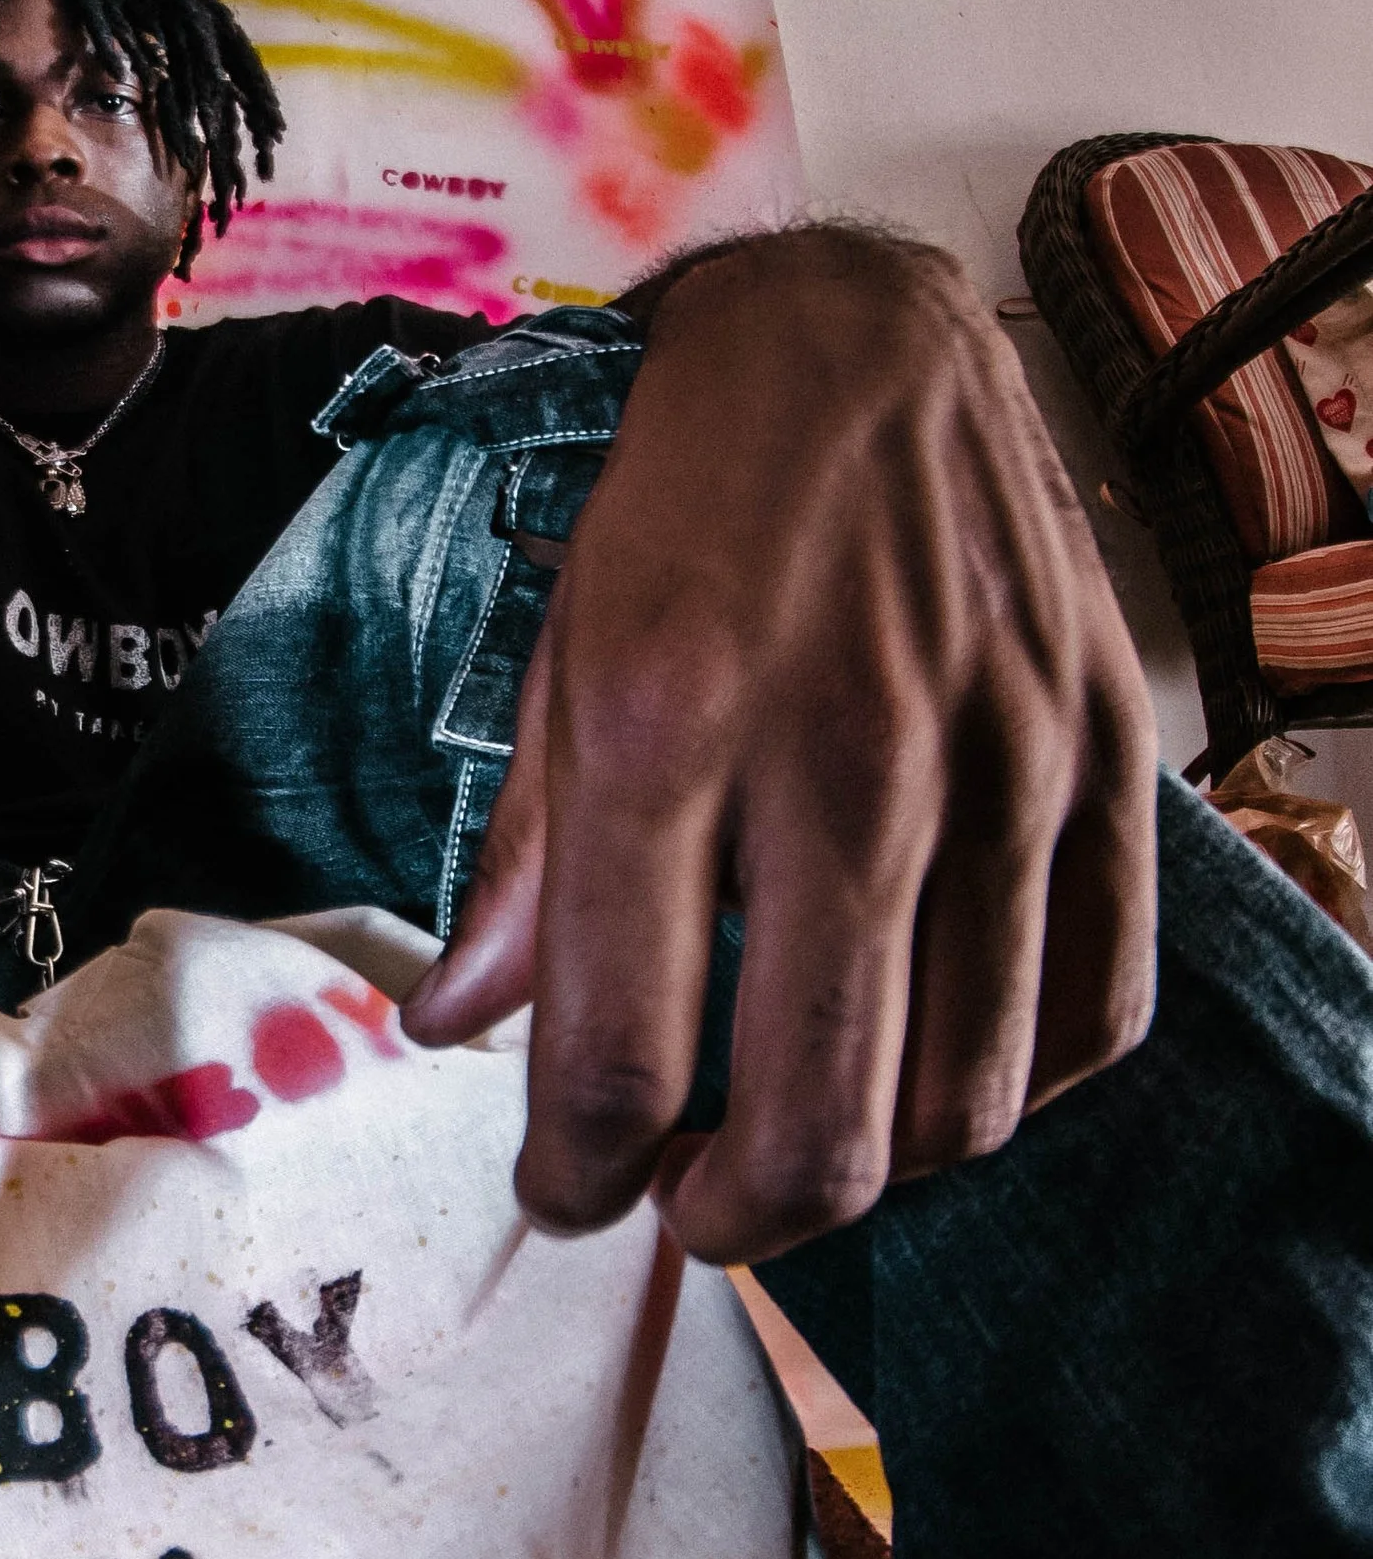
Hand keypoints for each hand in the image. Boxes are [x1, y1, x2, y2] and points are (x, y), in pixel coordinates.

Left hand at [403, 229, 1156, 1264]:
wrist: (856, 338)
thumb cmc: (688, 506)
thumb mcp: (555, 660)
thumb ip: (516, 865)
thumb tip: (455, 1030)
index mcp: (664, 723)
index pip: (622, 1054)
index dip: (580, 1176)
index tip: (567, 1189)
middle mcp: (847, 754)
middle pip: (819, 1126)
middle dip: (732, 1220)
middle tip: (684, 1202)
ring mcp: (1000, 759)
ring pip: (962, 1102)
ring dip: (867, 1171)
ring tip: (794, 1135)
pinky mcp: (1103, 755)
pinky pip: (1093, 1012)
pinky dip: (1009, 1087)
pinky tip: (925, 1058)